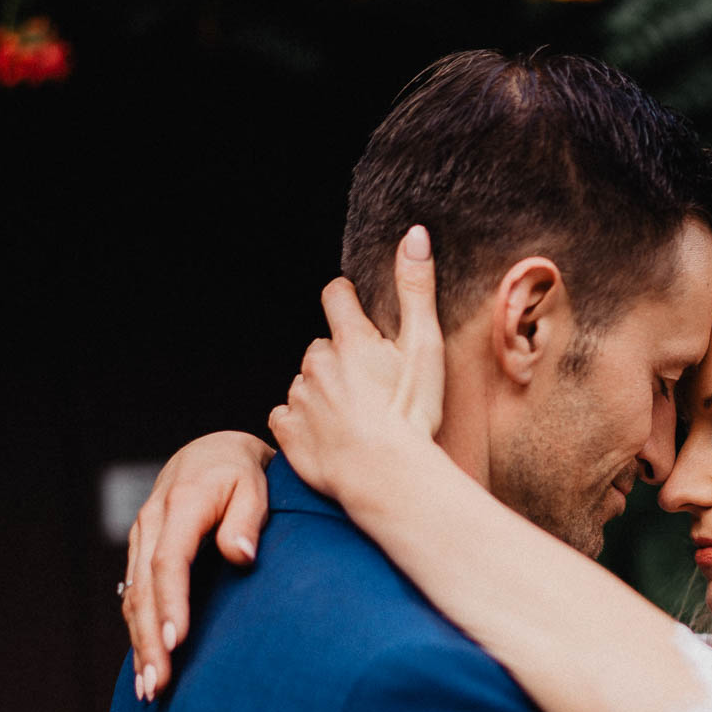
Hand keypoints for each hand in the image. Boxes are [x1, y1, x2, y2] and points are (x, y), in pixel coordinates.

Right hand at [121, 431, 273, 700]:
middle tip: (158, 684)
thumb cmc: (245, 472)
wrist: (214, 452)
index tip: (176, 642)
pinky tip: (147, 664)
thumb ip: (248, 519)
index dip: (170, 604)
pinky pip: (135, 595)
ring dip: (139, 644)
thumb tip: (241, 556)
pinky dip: (138, 631)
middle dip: (149, 639)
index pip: (169, 562)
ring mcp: (142, 537)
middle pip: (143, 588)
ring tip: (151, 688)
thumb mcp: (257, 484)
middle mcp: (152, 522)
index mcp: (181, 504)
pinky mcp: (142, 551)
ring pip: (133, 596)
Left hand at [269, 225, 443, 501]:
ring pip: (306, 382)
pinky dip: (302, 421)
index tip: (353, 309)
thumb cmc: (410, 415)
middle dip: (339, 358)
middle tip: (368, 385)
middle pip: (322, 346)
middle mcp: (317, 362)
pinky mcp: (288, 430)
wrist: (385, 476)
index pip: (335, 296)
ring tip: (352, 416)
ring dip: (323, 392)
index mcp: (350, 339)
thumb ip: (416, 289)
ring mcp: (299, 397)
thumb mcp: (425, 347)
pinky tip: (328, 433)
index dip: (345, 299)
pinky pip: (286, 415)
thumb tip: (414, 235)